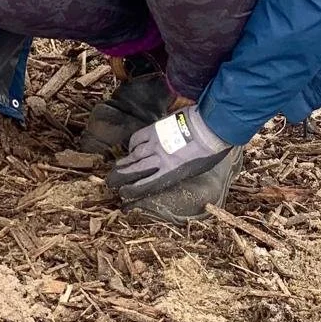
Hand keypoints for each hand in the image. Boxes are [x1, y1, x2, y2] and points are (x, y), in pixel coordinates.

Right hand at [107, 105, 231, 203]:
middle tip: (110, 182)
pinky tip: (131, 148)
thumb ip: (177, 172)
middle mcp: (159, 159)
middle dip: (121, 176)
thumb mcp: (194, 170)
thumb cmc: (208, 152)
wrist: (210, 127)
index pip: (146, 184)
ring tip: (116, 167)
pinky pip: (138, 138)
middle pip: (136, 169)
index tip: (123, 193)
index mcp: (170, 172)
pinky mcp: (155, 129)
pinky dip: (133, 144)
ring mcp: (156, 143)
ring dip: (124, 162)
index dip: (133, 190)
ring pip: (134, 155)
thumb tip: (168, 173)